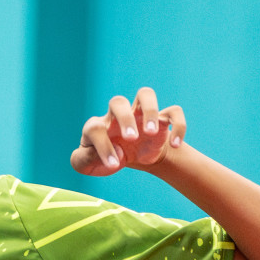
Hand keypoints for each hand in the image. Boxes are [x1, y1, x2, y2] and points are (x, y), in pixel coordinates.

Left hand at [71, 88, 185, 176]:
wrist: (133, 159)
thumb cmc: (106, 159)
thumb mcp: (87, 165)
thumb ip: (81, 160)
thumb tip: (99, 152)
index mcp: (97, 126)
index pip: (95, 128)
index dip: (103, 146)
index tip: (114, 163)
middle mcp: (117, 115)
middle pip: (117, 101)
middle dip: (125, 119)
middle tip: (131, 138)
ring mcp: (140, 115)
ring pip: (145, 94)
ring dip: (150, 111)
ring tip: (151, 133)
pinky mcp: (160, 120)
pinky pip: (174, 112)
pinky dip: (178, 125)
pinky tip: (175, 144)